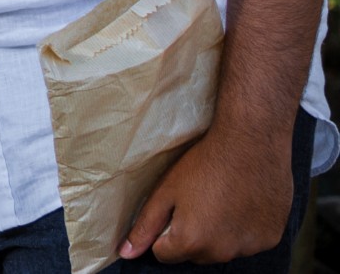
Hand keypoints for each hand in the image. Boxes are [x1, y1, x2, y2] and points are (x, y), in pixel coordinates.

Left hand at [119, 126, 293, 262]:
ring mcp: (250, 248)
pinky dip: (244, 229)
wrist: (251, 144)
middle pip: (195, 254)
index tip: (174, 208)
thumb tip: (126, 253)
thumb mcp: (165, 191)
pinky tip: (243, 203)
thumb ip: (145, 226)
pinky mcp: (271, 239)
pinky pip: (249, 242)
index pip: (165, 254)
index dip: (163, 232)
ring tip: (221, 200)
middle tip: (198, 201)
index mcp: (192, 242)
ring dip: (219, 234)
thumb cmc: (204, 164)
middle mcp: (222, 252)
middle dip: (192, 234)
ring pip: (223, 249)